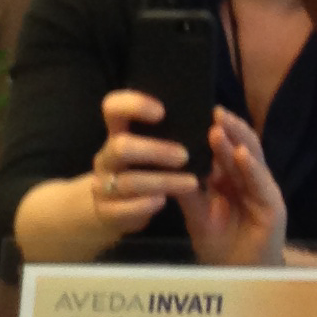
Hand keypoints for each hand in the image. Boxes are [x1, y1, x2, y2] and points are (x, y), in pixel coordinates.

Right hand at [87, 88, 197, 238]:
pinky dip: (145, 205)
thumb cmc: (145, 170)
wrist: (114, 209)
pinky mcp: (105, 211)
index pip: (113, 107)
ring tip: (191, 183)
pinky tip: (163, 201)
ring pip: (128, 181)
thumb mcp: (152, 147)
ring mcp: (102, 185)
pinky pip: (122, 209)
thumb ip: (172, 133)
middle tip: (185, 156)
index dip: (133, 105)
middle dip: (155, 151)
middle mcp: (106, 157)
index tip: (161, 112)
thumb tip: (215, 117)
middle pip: (121, 147)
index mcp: (118, 133)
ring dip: (163, 181)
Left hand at [181, 109, 287, 265]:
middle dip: (228, 129)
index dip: (215, 133)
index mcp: (231, 180)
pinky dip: (252, 168)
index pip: (224, 151)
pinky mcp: (273, 205)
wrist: (237, 276)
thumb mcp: (196, 216)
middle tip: (213, 111)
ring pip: (252, 160)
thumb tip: (165, 168)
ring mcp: (262, 191)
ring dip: (239, 142)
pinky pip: (261, 183)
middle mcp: (248, 181)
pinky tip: (242, 155)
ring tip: (223, 125)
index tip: (199, 115)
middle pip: (240, 148)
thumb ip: (187, 193)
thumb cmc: (219, 246)